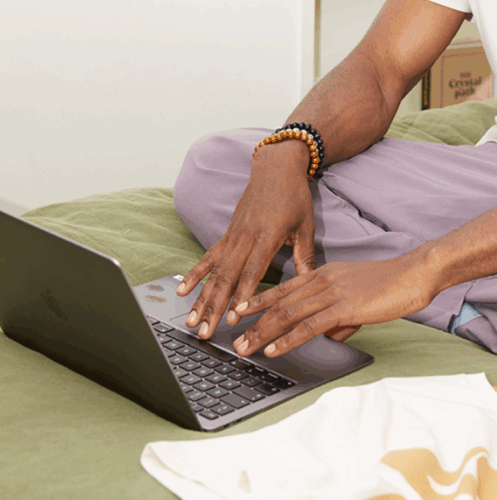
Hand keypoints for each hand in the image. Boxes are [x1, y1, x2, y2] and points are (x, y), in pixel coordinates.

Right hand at [178, 140, 315, 337]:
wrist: (276, 167)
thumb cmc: (294, 196)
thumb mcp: (305, 225)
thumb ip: (305, 256)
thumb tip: (309, 283)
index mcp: (267, 236)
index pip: (252, 270)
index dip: (242, 295)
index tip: (235, 317)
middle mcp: (245, 237)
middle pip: (227, 277)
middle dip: (215, 307)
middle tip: (207, 332)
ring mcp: (233, 235)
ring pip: (215, 272)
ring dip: (202, 298)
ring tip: (192, 321)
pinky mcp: (227, 233)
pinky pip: (208, 257)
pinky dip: (195, 275)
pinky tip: (183, 292)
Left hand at [228, 254, 437, 357]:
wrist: (414, 273)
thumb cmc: (393, 284)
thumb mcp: (360, 297)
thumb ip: (341, 315)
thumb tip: (330, 334)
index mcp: (326, 273)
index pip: (285, 287)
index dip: (260, 300)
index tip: (241, 310)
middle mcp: (323, 280)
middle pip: (280, 304)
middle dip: (254, 323)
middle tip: (235, 340)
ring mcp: (332, 292)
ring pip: (287, 315)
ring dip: (263, 334)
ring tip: (245, 348)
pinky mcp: (344, 307)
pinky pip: (308, 326)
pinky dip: (287, 339)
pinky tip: (274, 350)